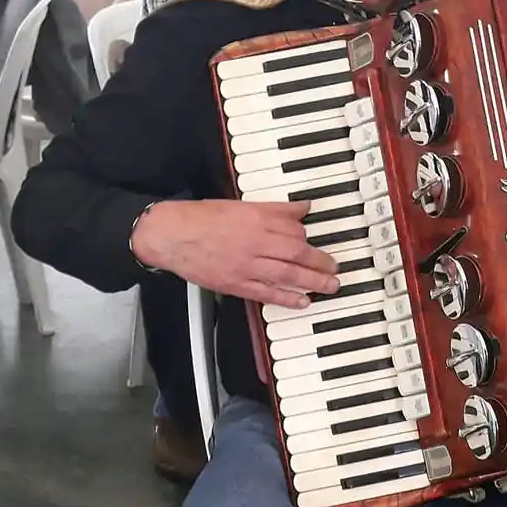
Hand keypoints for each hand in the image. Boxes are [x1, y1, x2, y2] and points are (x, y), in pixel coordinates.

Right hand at [132, 199, 338, 308]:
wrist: (172, 234)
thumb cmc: (202, 218)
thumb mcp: (241, 204)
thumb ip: (274, 209)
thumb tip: (302, 207)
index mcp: (257, 218)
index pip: (294, 228)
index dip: (308, 235)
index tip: (314, 240)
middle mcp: (255, 241)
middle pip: (297, 251)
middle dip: (320, 261)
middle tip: (335, 267)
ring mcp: (246, 265)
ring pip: (287, 273)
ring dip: (313, 281)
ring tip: (330, 285)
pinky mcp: (236, 283)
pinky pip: (267, 293)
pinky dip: (287, 299)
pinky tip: (302, 302)